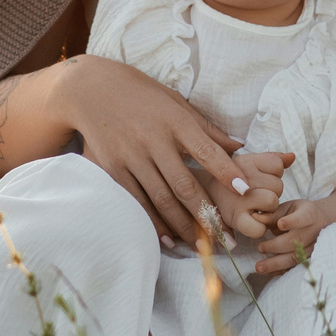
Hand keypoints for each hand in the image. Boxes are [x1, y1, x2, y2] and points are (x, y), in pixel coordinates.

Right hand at [58, 57, 250, 241]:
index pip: (206, 150)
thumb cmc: (141, 94)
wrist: (90, 90)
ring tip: (203, 245)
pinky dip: (154, 222)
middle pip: (184, 184)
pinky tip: (169, 238)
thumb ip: (205, 127)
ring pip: (161, 199)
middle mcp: (153, 140)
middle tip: (227, 238)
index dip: (226, 171)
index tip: (245, 190)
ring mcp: (131, 157)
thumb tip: (238, 146)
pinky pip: (137, 201)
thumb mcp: (175, 101)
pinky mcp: (113, 169)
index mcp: (174, 121)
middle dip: (207, 214)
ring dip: (184, 226)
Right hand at [223, 150, 291, 240]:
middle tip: (256, 194)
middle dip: (272, 191)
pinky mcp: (235, 220)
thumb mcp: (251, 163)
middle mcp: (241, 178)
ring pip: (273, 202)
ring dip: (269, 208)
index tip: (259, 177)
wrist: (204, 195)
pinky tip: (253, 219)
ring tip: (255, 206)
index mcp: (245, 161)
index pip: (278, 165)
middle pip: (278, 185)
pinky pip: (261, 226)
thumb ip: (273, 159)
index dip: (273, 173)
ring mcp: (238, 200)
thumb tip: (292, 156)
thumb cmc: (233, 178)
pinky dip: (261, 226)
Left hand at [250, 198, 328, 276]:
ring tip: (259, 267)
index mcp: (310, 214)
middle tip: (260, 248)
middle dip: (276, 246)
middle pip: (297, 240)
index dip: (292, 222)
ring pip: (296, 257)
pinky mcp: (309, 259)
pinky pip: (294, 267)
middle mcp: (315, 231)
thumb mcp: (288, 208)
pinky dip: (279, 271)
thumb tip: (254, 217)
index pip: (303, 217)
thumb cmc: (298, 213)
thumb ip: (272, 215)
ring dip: (276, 264)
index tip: (280, 224)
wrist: (320, 222)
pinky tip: (266, 272)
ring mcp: (314, 247)